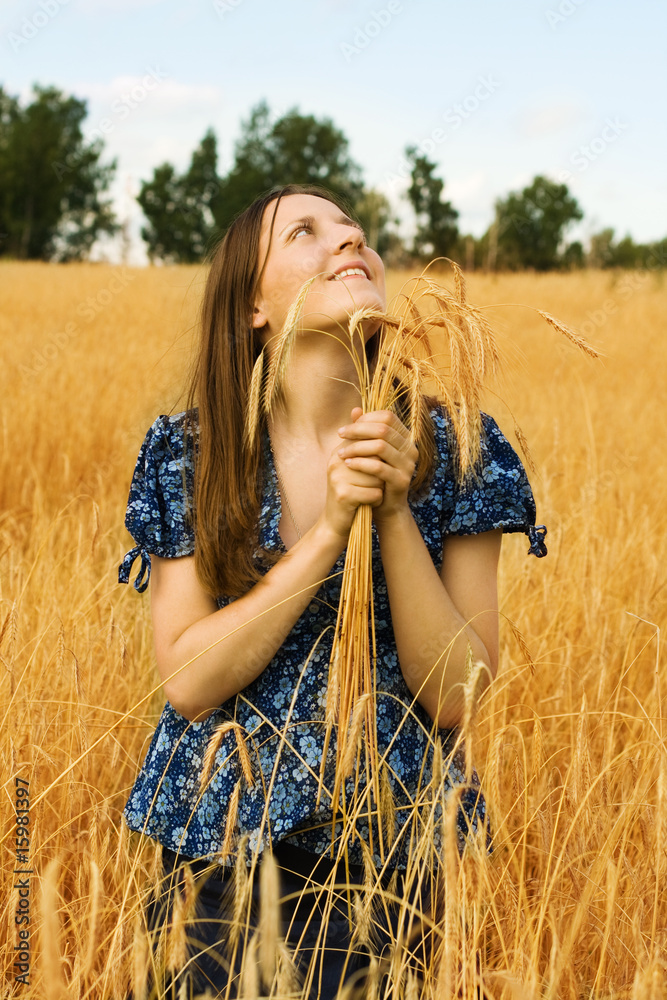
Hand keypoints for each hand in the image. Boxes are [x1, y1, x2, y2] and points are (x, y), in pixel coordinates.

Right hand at [319, 410, 385, 541]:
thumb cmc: (350, 492)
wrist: (335, 523)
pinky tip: (368, 503)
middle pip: (375, 459)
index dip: (378, 456)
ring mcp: (338, 478)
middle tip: (373, 483)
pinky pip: (375, 493)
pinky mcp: (344, 495)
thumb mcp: (354, 465)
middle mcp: (336, 462)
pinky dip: (376, 500)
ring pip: (377, 477)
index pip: (367, 442)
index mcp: (338, 452)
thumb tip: (357, 408)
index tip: (379, 466)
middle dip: (379, 473)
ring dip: (379, 487)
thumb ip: (359, 441)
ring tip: (368, 493)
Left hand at [336, 408, 417, 524]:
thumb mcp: (369, 452)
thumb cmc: (375, 476)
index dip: (366, 418)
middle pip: (383, 429)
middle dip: (357, 430)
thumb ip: (364, 431)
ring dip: (357, 447)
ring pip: (380, 447)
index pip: (387, 417)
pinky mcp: (401, 480)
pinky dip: (361, 464)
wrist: (385, 507)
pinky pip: (378, 467)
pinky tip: (348, 464)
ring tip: (341, 453)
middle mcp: (410, 449)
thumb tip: (354, 409)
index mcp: (405, 438)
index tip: (347, 427)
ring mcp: (408, 465)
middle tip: (340, 434)